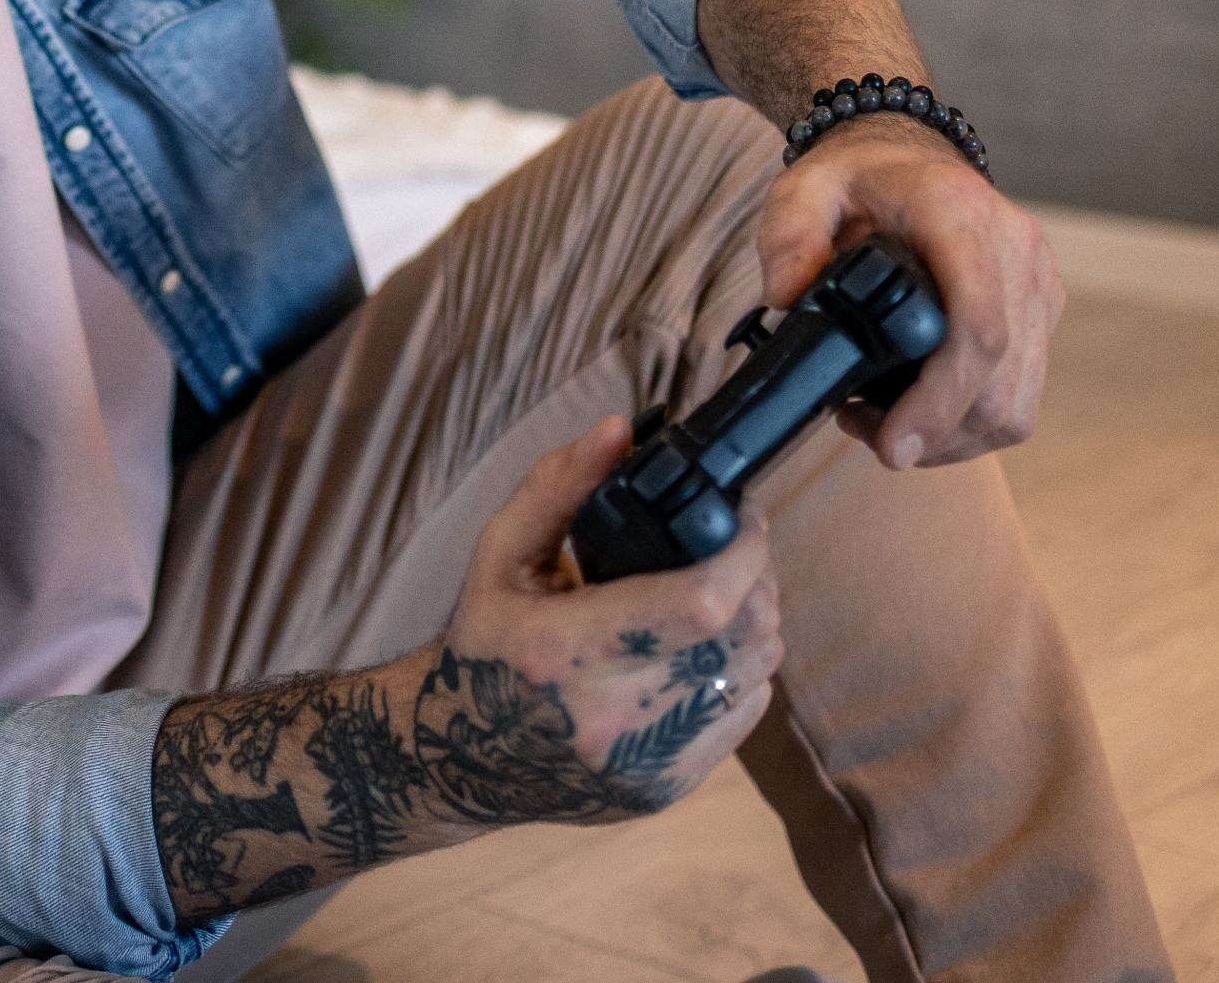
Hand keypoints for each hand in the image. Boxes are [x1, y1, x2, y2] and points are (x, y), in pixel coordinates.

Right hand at [149, 420, 779, 918]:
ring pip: (757, 676)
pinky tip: (703, 648)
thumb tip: (618, 429)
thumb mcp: (502, 554)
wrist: (460, 756)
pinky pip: (745, 715)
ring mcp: (646, 764)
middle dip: (758, 580)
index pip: (702, 603)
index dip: (745, 552)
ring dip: (755, 625)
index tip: (745, 518)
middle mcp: (612, 718)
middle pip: (746, 639)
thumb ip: (559, 486)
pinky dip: (741, 670)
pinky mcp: (668, 788)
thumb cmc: (484, 644)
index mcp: (566, 653)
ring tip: (721, 594)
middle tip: (736, 548)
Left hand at [756, 117, 1063, 468]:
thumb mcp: (805, 188)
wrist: (909, 154)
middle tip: (868, 435)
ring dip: (955, 440)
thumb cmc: (859, 178)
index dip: (941, 399)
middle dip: (934, 433)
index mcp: (959, 212)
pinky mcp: (1042, 307)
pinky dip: (974, 423)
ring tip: (889, 429)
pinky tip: (924, 414)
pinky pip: (1022, 394)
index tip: (895, 444)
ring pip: (1016, 403)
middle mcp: (1015, 247)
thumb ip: (787, 237)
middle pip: (999, 383)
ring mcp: (1037, 280)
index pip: (977, 324)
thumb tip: (785, 299)